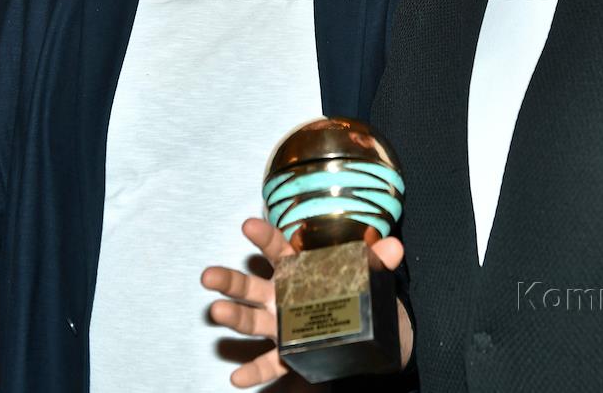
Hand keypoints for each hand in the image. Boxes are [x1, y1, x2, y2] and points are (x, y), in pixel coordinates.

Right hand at [201, 218, 404, 388]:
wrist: (374, 336)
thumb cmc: (361, 296)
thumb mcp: (371, 276)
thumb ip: (377, 261)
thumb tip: (394, 246)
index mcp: (300, 270)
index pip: (279, 250)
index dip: (264, 237)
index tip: (248, 225)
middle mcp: (283, 296)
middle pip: (252, 286)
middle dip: (229, 281)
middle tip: (209, 276)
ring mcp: (282, 325)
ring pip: (252, 321)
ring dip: (234, 318)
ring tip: (216, 312)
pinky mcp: (290, 354)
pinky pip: (270, 363)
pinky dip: (254, 371)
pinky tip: (238, 376)